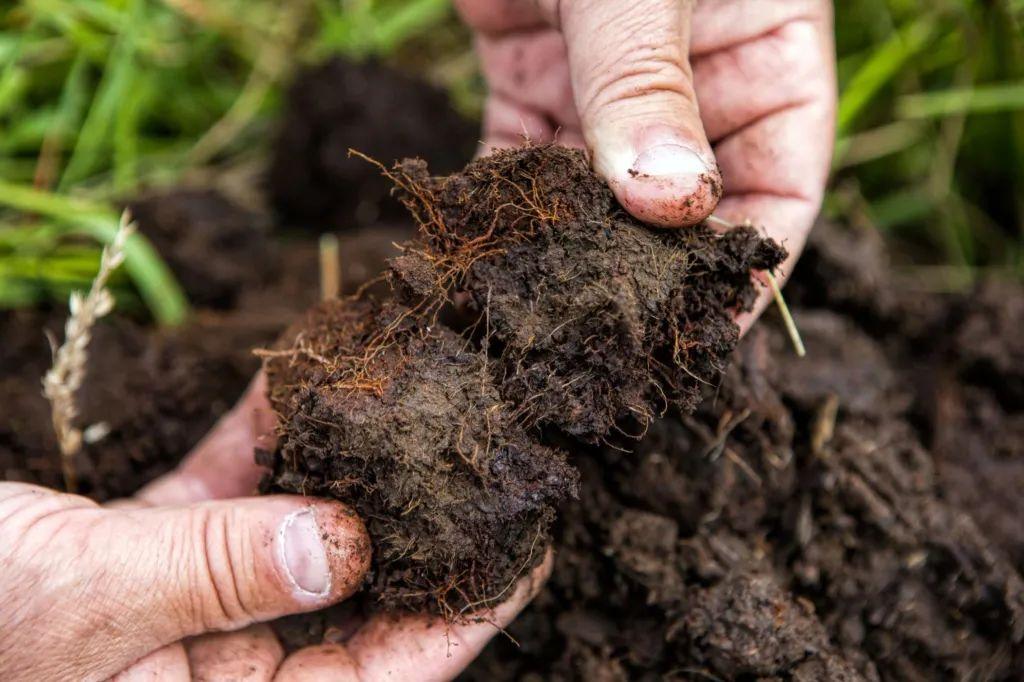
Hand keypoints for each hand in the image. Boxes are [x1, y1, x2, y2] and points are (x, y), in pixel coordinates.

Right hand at [0, 376, 547, 680]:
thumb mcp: (88, 601)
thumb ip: (222, 571)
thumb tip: (348, 544)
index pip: (384, 674)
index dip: (466, 612)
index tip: (530, 539)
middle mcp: (221, 672)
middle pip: (355, 597)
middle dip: (418, 520)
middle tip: (490, 446)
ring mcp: (189, 608)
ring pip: (299, 535)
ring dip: (347, 463)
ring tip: (417, 394)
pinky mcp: (151, 552)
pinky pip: (230, 493)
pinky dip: (264, 438)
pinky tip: (308, 375)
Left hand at [456, 0, 836, 326]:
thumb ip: (647, 78)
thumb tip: (668, 206)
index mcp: (768, 53)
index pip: (781, 186)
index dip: (748, 264)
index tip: (705, 328)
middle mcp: (694, 78)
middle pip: (683, 202)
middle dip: (648, 268)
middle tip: (610, 335)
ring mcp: (607, 80)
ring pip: (598, 191)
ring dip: (568, 246)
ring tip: (542, 309)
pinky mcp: (531, 69)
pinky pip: (524, 156)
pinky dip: (506, 200)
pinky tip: (486, 245)